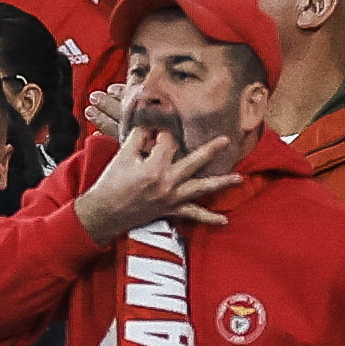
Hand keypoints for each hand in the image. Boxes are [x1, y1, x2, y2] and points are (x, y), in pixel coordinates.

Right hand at [71, 116, 246, 243]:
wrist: (105, 213)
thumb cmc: (111, 183)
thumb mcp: (122, 155)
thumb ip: (139, 137)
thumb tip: (154, 125)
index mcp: (154, 167)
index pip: (168, 143)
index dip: (163, 134)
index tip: (157, 132)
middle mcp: (167, 183)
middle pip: (194, 162)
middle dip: (211, 150)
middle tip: (227, 140)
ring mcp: (171, 198)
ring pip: (200, 188)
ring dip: (221, 183)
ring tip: (239, 178)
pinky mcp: (170, 210)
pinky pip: (192, 215)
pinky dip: (209, 218)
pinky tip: (224, 220)